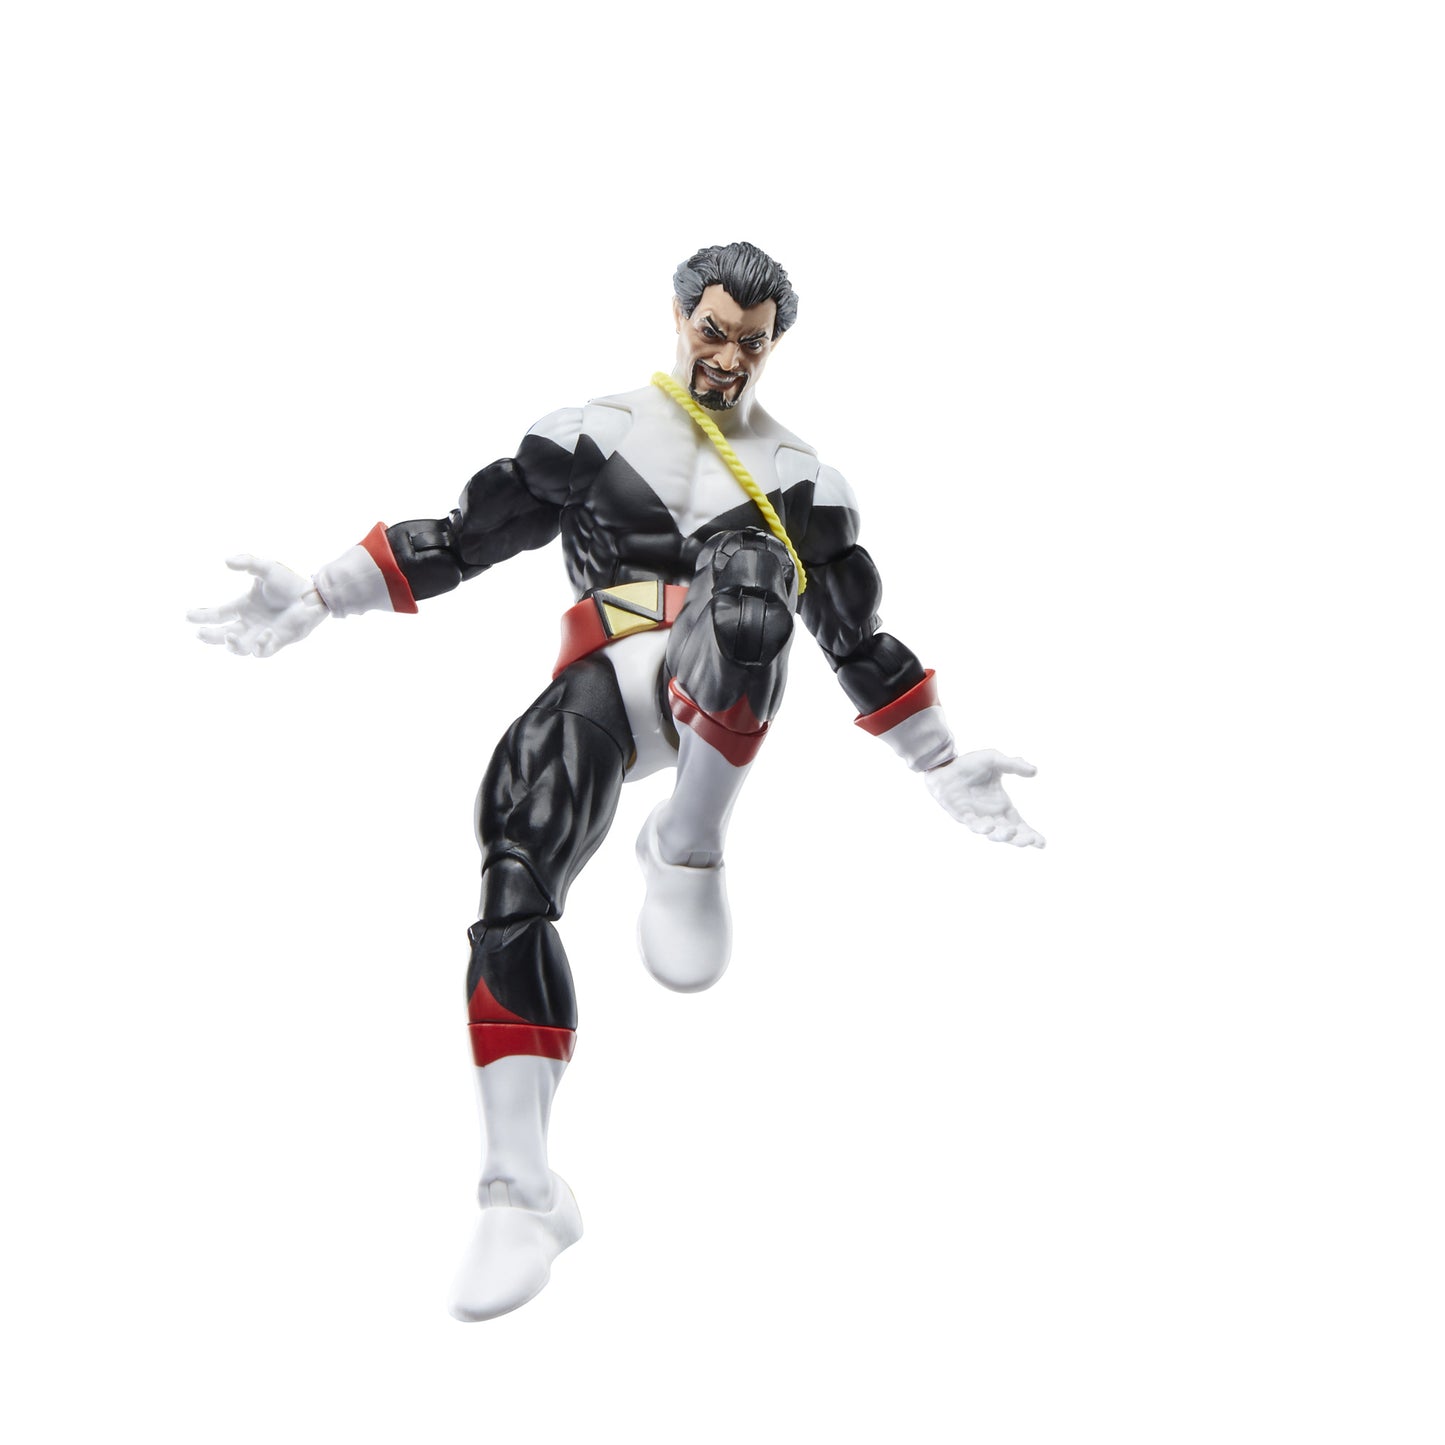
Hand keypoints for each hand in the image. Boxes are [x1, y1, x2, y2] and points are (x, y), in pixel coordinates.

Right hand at [188, 554, 327, 657]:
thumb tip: (225, 561)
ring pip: (239, 649)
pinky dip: (260, 646)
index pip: (217, 615)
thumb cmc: (290, 583)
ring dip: (231, 645)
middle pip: (222, 636)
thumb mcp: (266, 569)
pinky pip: (262, 652)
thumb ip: (247, 562)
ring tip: (229, 636)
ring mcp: (261, 634)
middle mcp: (248, 623)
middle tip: (200, 633)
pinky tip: (264, 633)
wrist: (313, 595)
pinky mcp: (277, 642)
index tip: (187, 615)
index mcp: (242, 607)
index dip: (201, 616)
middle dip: (209, 636)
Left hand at [925, 749, 1044, 847]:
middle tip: (1031, 841)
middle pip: (1010, 834)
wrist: (944, 765)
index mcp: (1002, 806)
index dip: (1031, 834)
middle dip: (1020, 839)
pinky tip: (989, 826)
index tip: (1043, 843)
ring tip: (1012, 833)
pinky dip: (981, 827)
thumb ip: (1014, 765)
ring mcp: (977, 817)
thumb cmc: (970, 765)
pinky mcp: (962, 815)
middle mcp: (992, 816)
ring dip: (1002, 835)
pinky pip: (973, 825)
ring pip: (992, 833)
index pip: (1020, 825)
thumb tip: (1034, 771)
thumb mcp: (995, 760)